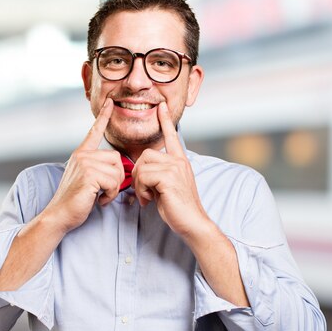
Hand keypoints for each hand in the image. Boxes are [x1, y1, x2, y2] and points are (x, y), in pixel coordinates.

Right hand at [45, 99, 122, 232]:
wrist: (59, 215)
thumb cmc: (75, 201)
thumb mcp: (86, 179)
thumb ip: (98, 169)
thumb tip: (119, 169)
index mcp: (81, 154)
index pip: (94, 131)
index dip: (104, 117)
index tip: (110, 102)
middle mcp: (82, 155)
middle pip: (116, 158)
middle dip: (117, 177)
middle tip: (105, 191)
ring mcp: (84, 164)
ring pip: (117, 171)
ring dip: (114, 188)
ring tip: (100, 195)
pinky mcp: (89, 175)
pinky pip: (114, 181)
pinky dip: (111, 194)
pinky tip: (98, 199)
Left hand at [131, 102, 210, 237]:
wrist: (192, 223)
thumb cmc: (177, 209)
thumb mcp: (165, 188)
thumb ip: (157, 175)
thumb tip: (141, 173)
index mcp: (180, 161)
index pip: (172, 136)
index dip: (166, 121)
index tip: (161, 107)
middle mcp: (179, 161)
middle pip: (145, 155)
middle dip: (139, 174)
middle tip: (144, 192)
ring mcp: (175, 168)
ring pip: (142, 165)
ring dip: (139, 184)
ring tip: (147, 197)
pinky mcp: (169, 177)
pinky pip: (144, 175)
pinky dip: (141, 189)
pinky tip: (148, 200)